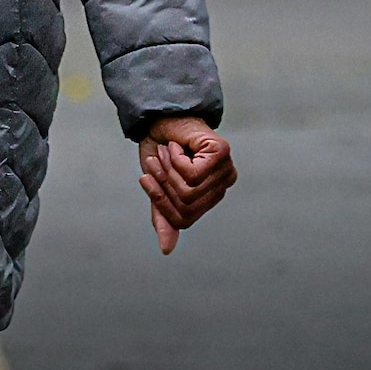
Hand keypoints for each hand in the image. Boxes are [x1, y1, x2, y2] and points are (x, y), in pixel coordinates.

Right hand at [140, 115, 233, 251]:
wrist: (162, 119)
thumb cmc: (162, 153)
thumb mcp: (159, 188)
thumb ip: (164, 216)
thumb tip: (167, 250)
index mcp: (211, 195)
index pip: (184, 219)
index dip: (160, 203)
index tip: (144, 179)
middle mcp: (223, 184)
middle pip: (186, 206)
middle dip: (163, 184)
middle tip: (155, 161)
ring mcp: (226, 169)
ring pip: (188, 190)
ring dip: (168, 169)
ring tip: (165, 152)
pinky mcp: (222, 154)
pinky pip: (192, 173)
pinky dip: (176, 159)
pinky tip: (178, 146)